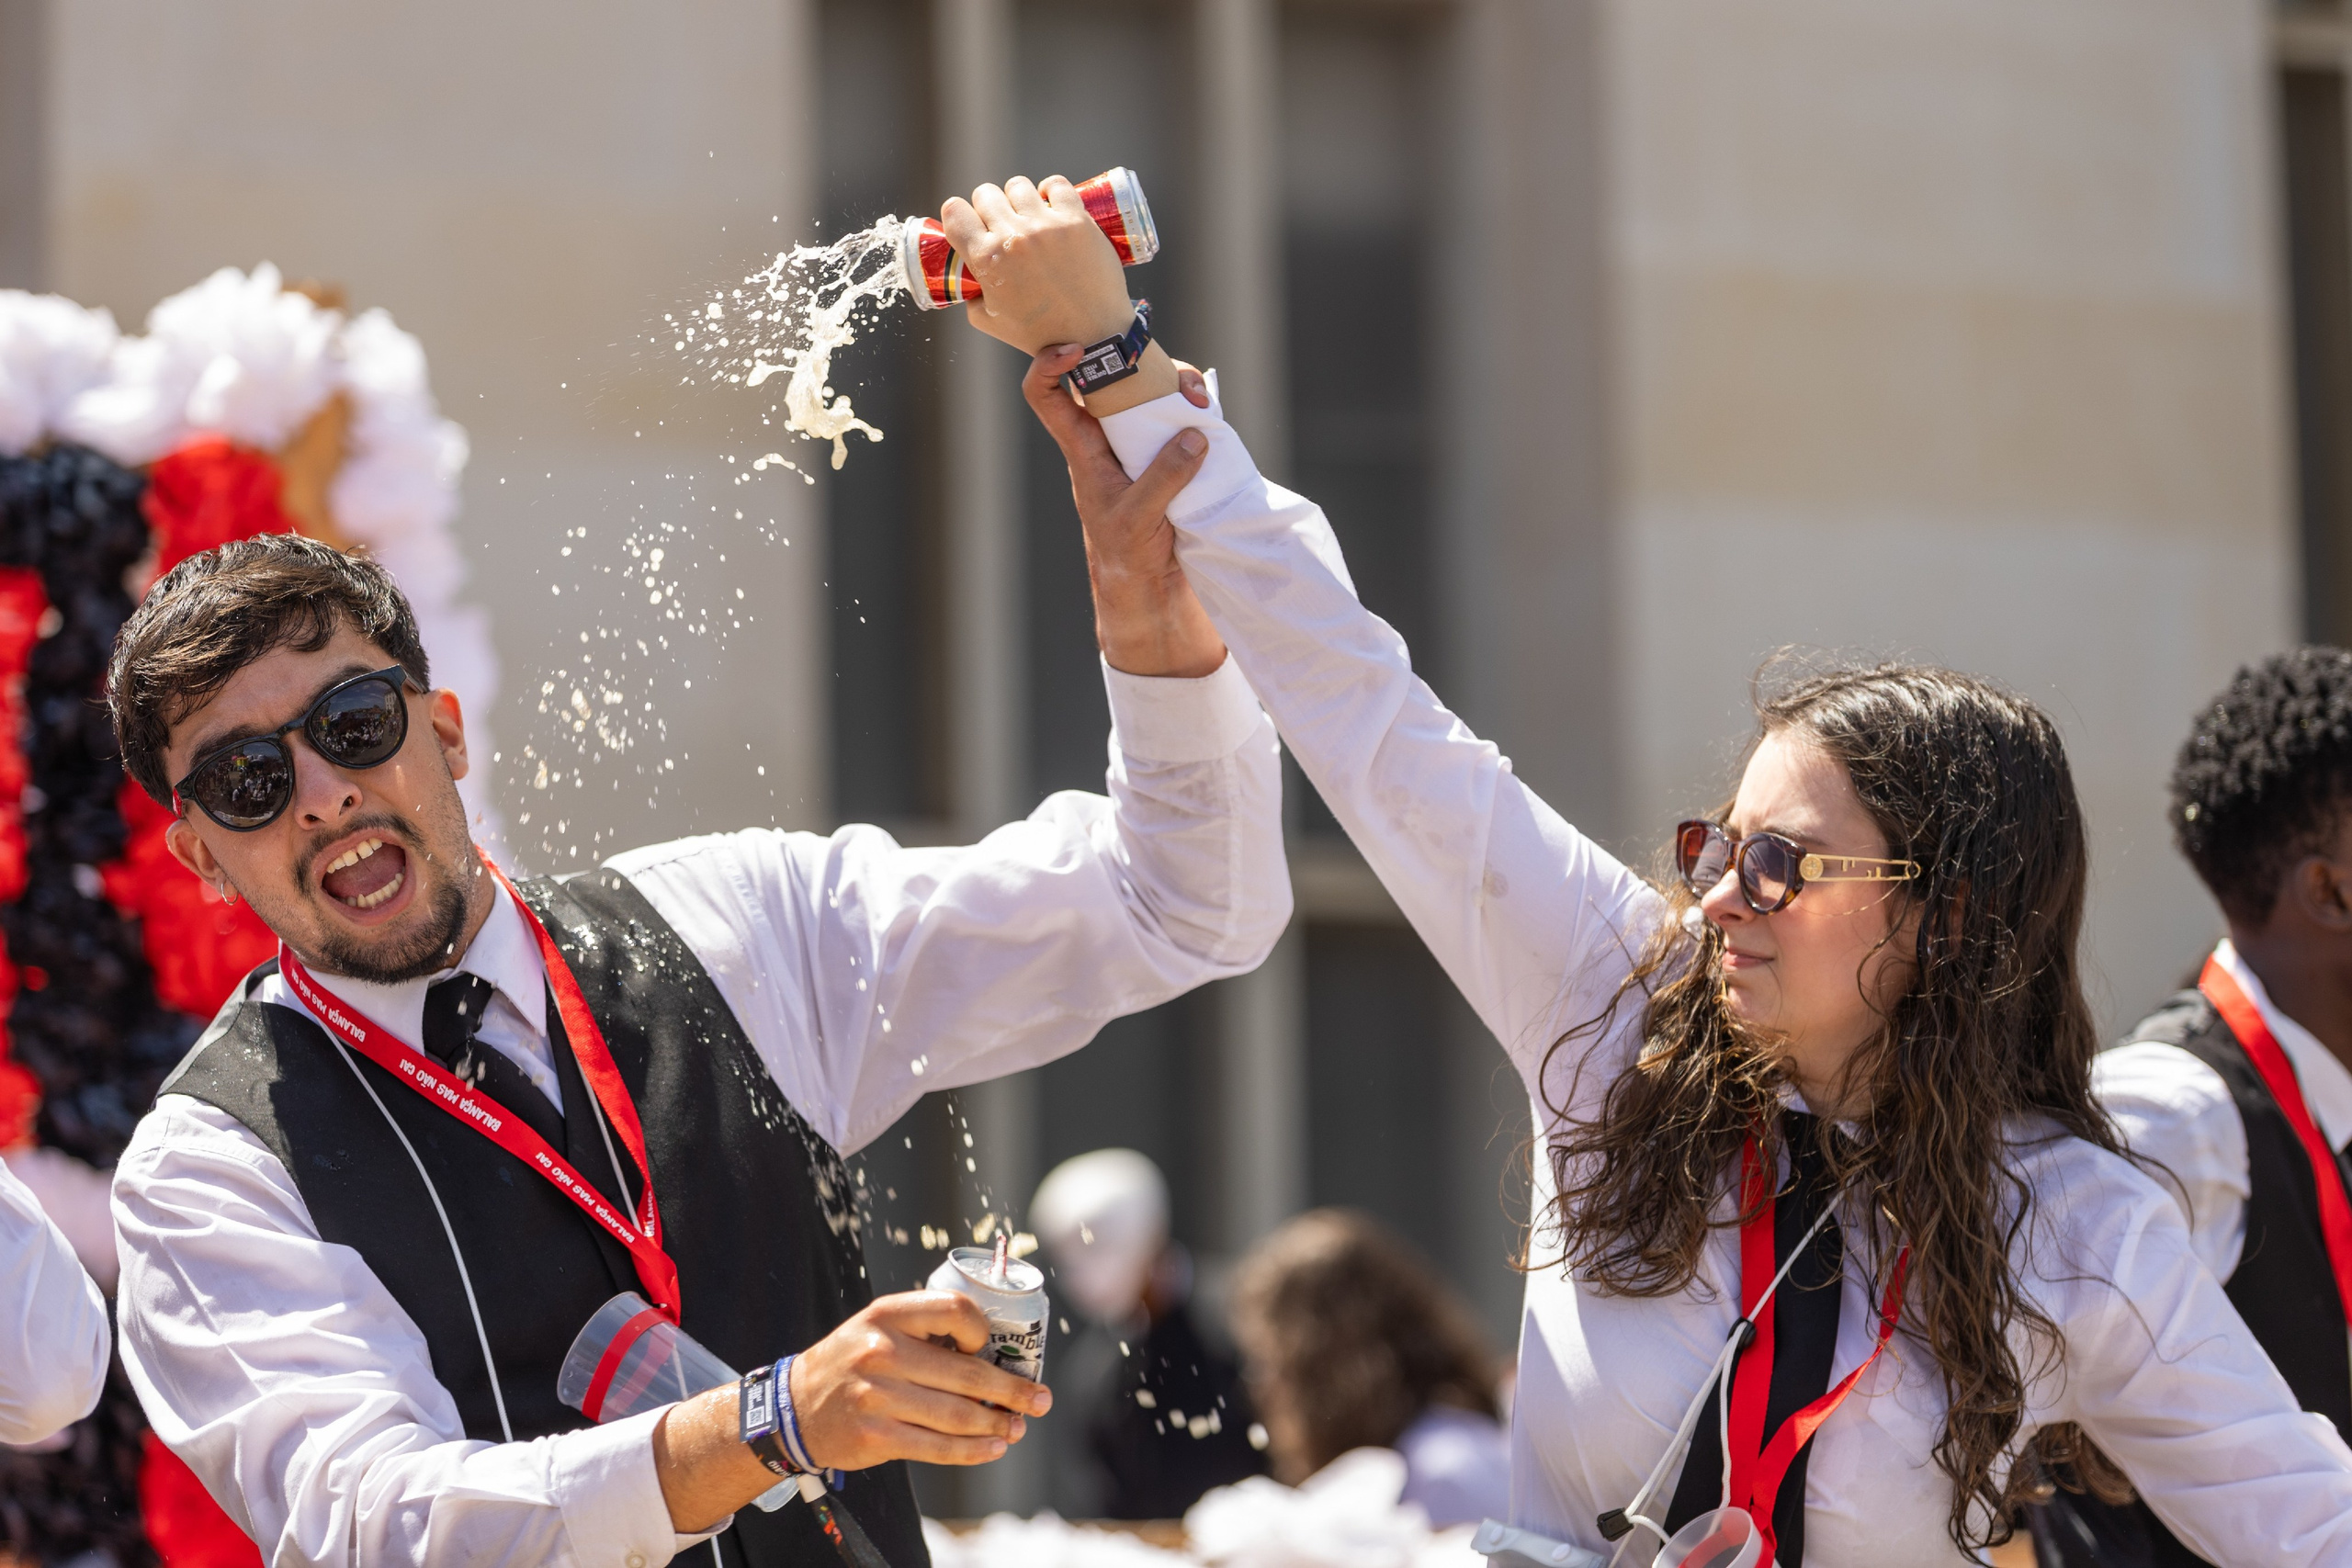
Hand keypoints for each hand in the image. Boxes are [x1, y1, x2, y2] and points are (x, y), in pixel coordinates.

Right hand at [789, 1290, 1050, 1470]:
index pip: (953, 1310)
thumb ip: (925, 1331)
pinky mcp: (875, 1436)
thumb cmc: (850, 1362)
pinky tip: (992, 1448)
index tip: (994, 1349)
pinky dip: (971, 1451)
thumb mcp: (876, 1328)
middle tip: (1039, 1400)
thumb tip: (993, 1353)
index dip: (983, 1330)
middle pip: (966, 1372)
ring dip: (996, 1425)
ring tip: (1017, 1427)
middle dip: (1011, 1390)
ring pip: (956, 1414)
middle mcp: (881, 1351)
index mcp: (887, 1314)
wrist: (794, 1408)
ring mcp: (877, 1396)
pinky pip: (936, 1447)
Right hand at [941, 175, 1134, 352]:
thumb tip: (967, 275)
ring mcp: (1046, 226)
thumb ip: (971, 294)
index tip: (971, 224)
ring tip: (1029, 216)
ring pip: (1018, 185)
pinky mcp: (1077, 220)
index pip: (954, 211)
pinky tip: (1052, 203)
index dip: (958, 215)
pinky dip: (1051, 190)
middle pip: (985, 194)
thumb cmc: (1042, 334)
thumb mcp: (990, 321)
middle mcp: (1014, 237)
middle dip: (989, 208)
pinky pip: (1056, 184)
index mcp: (987, 259)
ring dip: (1019, 199)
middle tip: (1003, 225)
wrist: (1094, 336)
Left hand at [1023, 346, 1224, 677]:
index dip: (1049, 364)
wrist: (1149, 582)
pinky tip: (1209, 413)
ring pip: (1147, 386)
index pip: (1045, 395)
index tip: (1077, 349)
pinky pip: (1176, 410)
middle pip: (1110, 373)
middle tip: (1179, 384)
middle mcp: (1106, 434)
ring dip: (1176, 382)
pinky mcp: (1166, 447)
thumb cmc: (1127, 553)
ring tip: (1202, 402)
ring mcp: (1137, 438)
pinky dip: (1195, 404)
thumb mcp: (1140, 518)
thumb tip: (1194, 434)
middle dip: (1139, 360)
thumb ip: (1164, 477)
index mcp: (1082, 447)